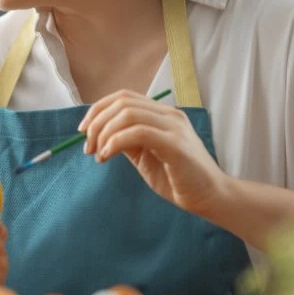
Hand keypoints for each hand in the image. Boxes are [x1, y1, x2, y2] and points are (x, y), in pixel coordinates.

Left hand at [80, 89, 228, 216]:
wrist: (210, 197)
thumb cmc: (178, 178)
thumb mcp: (145, 156)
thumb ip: (127, 141)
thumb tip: (99, 134)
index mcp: (162, 114)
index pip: (123, 97)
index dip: (98, 109)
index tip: (83, 130)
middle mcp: (169, 115)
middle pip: (122, 103)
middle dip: (96, 122)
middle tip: (87, 147)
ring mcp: (174, 127)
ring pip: (128, 114)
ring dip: (104, 133)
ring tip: (98, 154)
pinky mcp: (176, 145)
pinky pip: (138, 133)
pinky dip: (115, 142)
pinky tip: (107, 156)